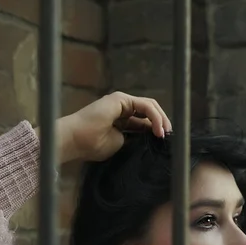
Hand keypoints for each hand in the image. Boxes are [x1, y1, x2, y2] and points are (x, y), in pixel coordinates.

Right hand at [49, 92, 171, 162]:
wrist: (75, 140)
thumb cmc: (92, 145)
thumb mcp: (120, 144)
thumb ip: (135, 139)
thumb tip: (151, 141)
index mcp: (121, 120)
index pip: (145, 121)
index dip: (156, 130)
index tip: (164, 143)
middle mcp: (121, 108)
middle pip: (150, 112)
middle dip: (162, 123)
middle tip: (169, 138)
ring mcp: (121, 102)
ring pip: (150, 106)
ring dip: (161, 119)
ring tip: (165, 134)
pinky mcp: (120, 99)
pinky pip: (145, 106)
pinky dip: (155, 117)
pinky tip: (158, 129)